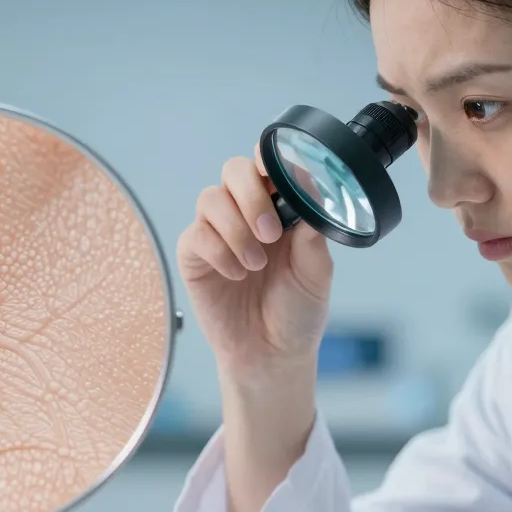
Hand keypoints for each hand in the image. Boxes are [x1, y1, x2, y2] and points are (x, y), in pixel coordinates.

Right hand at [176, 148, 333, 383]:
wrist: (274, 353)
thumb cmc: (297, 310)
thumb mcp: (317, 271)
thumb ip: (312, 233)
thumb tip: (309, 194)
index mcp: (279, 208)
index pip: (266, 165)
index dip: (268, 158)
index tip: (275, 171)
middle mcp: (245, 213)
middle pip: (233, 171)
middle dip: (251, 195)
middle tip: (270, 232)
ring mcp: (217, 232)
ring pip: (210, 198)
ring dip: (236, 228)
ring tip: (256, 264)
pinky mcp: (194, 256)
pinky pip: (196, 235)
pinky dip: (219, 251)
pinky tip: (237, 274)